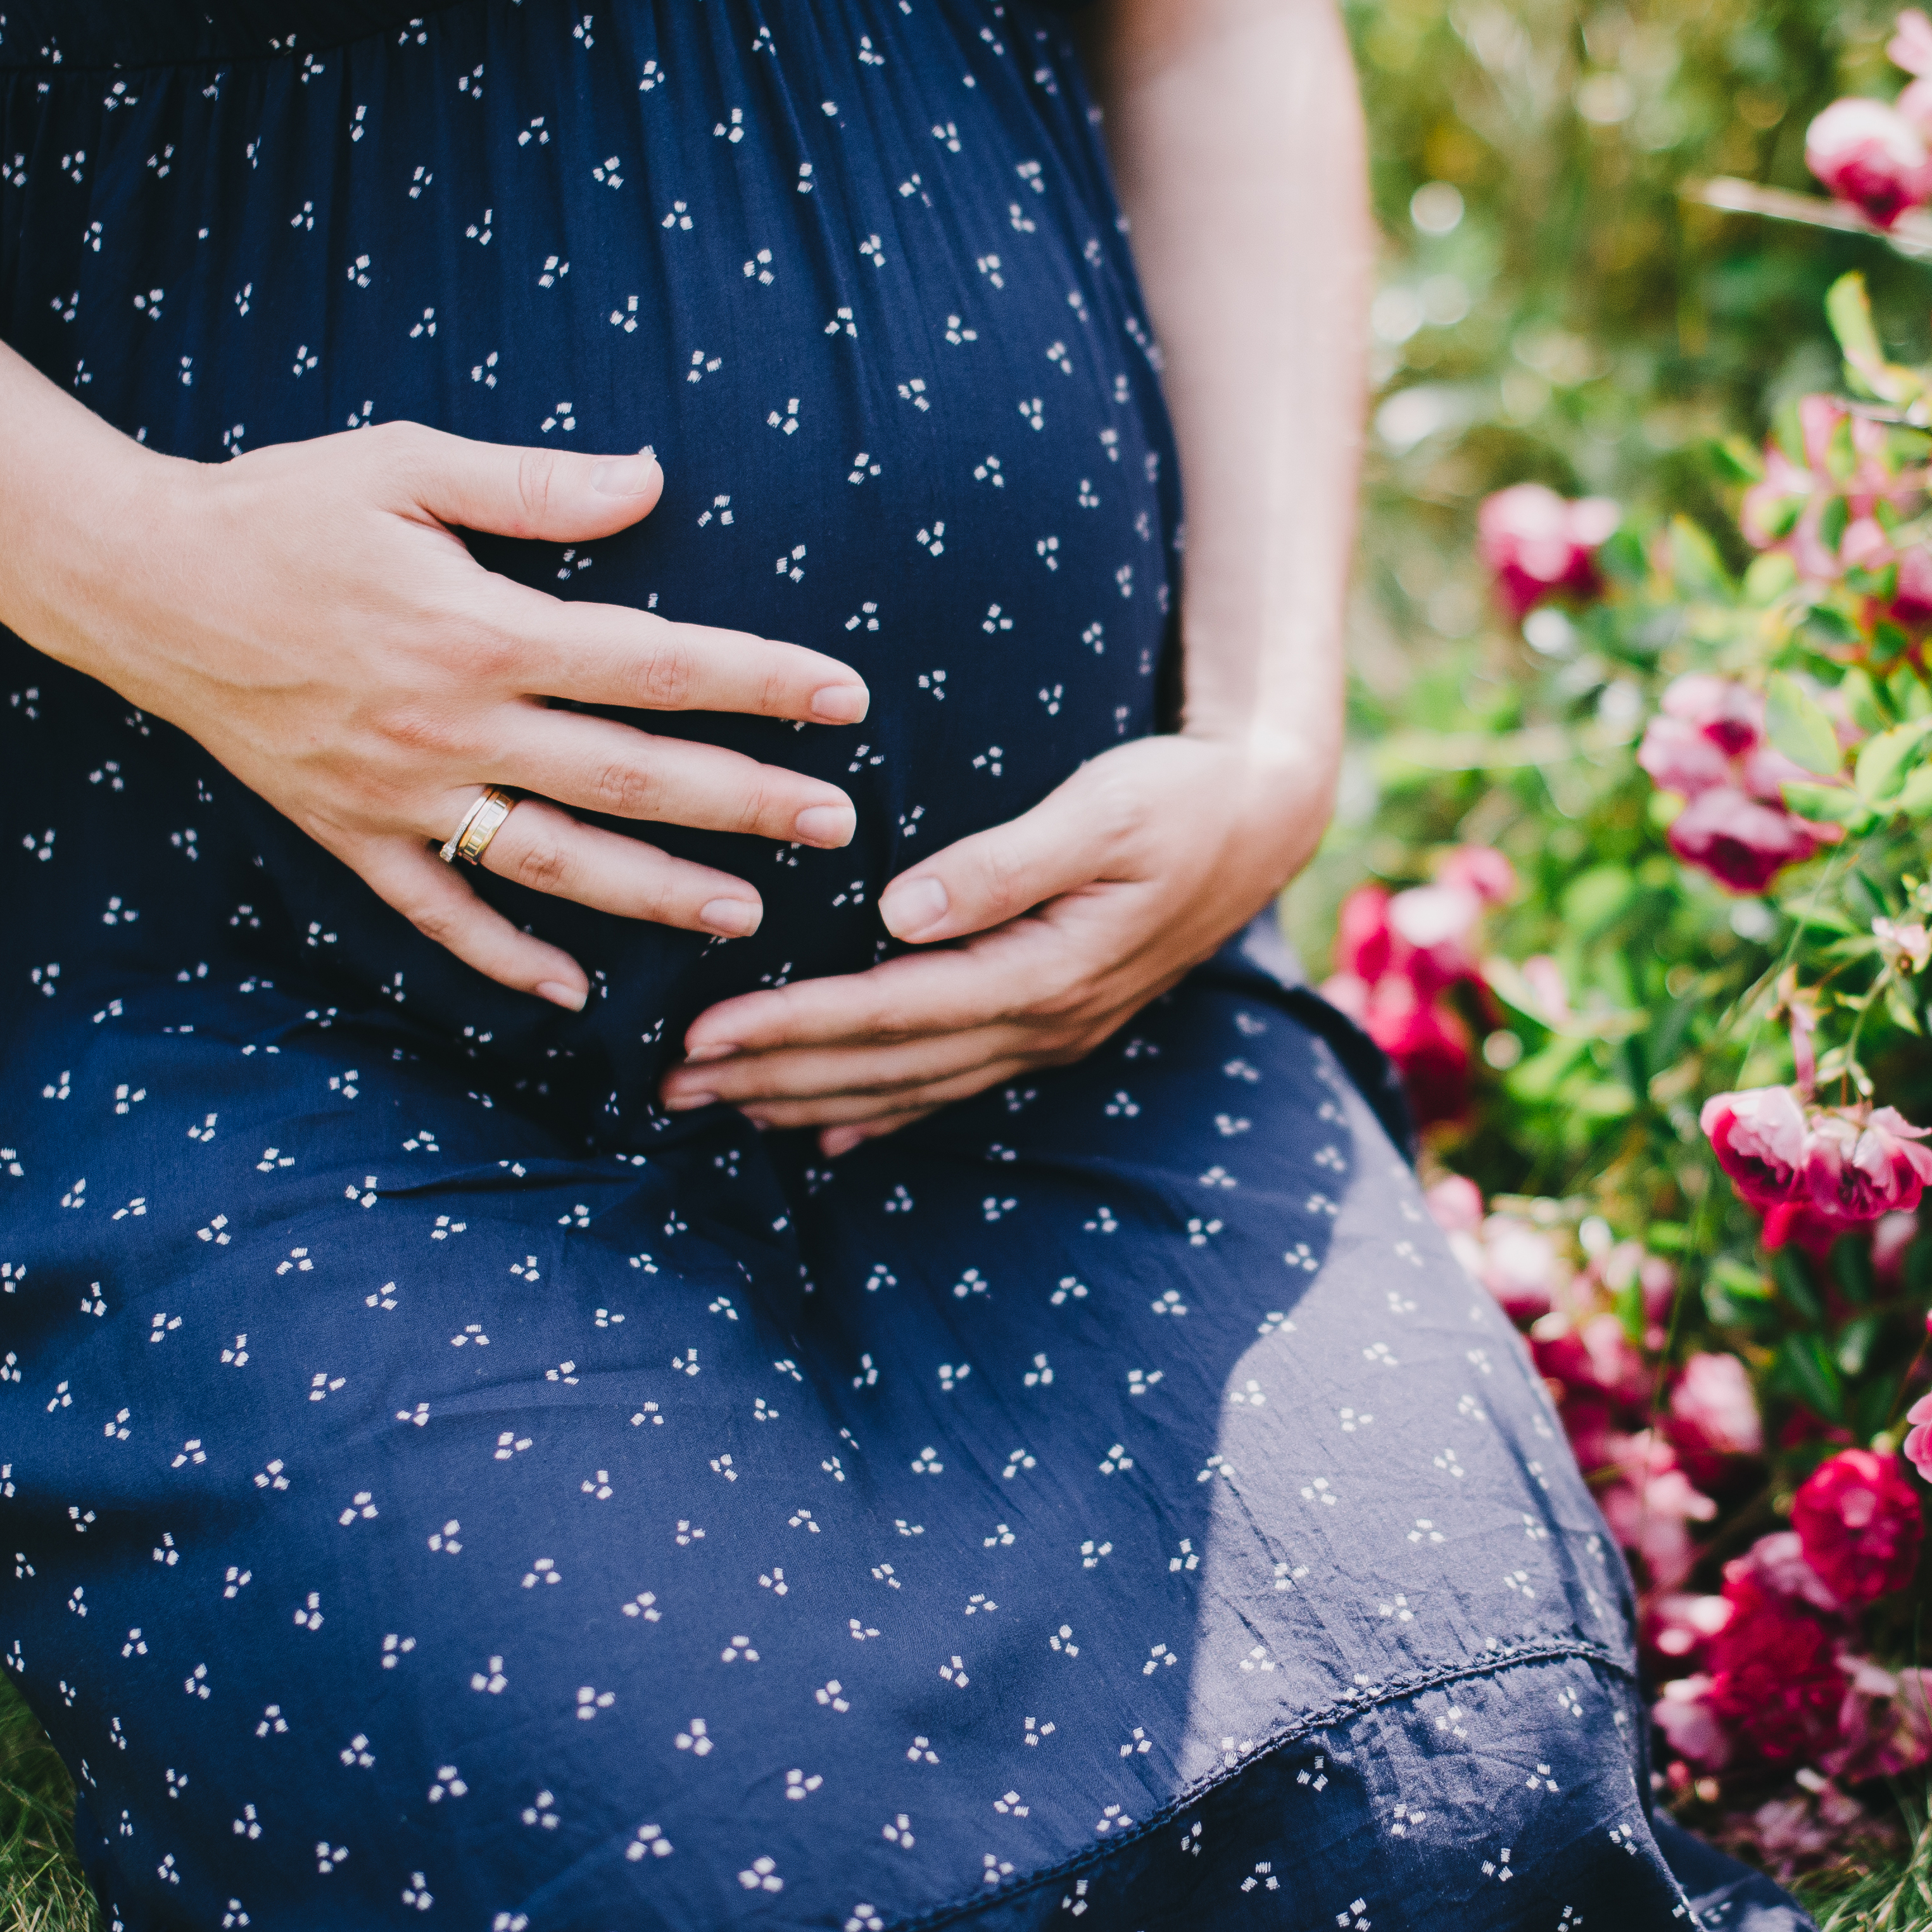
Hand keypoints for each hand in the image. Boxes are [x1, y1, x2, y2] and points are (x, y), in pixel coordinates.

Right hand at [33, 425, 866, 1009]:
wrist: (134, 578)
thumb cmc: (279, 507)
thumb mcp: (405, 464)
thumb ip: (533, 487)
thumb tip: (651, 479)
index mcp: (479, 630)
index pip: (653, 665)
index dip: (758, 679)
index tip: (845, 696)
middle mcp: (451, 724)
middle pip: (629, 776)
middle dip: (744, 803)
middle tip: (838, 824)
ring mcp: (400, 791)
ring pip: (553, 860)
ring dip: (654, 893)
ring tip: (747, 916)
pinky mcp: (348, 832)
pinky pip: (437, 912)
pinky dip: (503, 957)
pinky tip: (570, 994)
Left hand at [658, 730, 1335, 1151]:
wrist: (1264, 819)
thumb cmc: (1178, 796)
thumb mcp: (1102, 810)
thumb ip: (1006, 861)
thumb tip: (904, 906)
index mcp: (1044, 969)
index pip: (890, 1011)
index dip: (792, 1027)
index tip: (701, 1035)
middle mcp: (1041, 1021)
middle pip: (884, 1065)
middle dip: (770, 1078)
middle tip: (667, 1092)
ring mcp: (1049, 1034)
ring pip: (908, 1087)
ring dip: (809, 1101)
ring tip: (717, 1110)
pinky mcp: (1052, 1024)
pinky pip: (951, 1085)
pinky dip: (882, 1113)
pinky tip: (827, 1135)